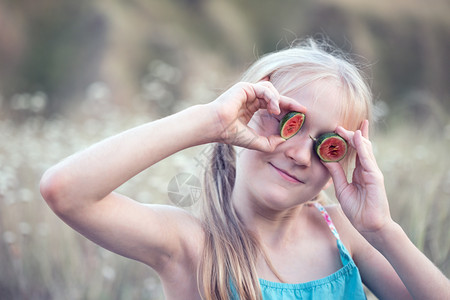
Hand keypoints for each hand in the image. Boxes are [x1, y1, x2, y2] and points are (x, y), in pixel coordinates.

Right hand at [208, 81, 305, 151]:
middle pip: (275, 96)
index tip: (300, 114)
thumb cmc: (230, 134)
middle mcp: (250, 98)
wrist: (216, 127)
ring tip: (278, 113)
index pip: (273, 105)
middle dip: (290, 102)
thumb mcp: (254, 141)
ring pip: (271, 90)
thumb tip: (283, 141)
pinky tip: (274, 109)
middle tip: (302, 110)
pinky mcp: (245, 87)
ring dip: (279, 100)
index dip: (287, 109)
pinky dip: (272, 98)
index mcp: (251, 108)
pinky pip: (265, 89)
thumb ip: (269, 142)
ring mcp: (248, 92)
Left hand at [324, 120, 392, 234]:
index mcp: (360, 171)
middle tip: (337, 126)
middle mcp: (367, 169)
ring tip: (343, 129)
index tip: (338, 129)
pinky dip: (362, 147)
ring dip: (354, 137)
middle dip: (350, 134)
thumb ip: (336, 173)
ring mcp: (372, 171)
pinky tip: (357, 137)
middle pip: (360, 146)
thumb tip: (326, 159)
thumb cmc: (357, 210)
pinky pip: (367, 159)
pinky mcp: (375, 176)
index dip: (349, 139)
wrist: (369, 225)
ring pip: (364, 149)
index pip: (355, 151)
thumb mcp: (341, 188)